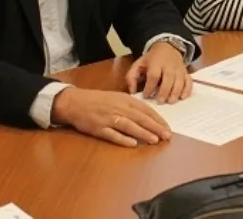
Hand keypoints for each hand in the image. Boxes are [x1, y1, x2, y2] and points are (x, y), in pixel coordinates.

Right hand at [51, 87, 172, 146]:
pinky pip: (112, 135)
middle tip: (167, 135)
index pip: (146, 109)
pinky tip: (133, 144)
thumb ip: (132, 106)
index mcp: (125, 100)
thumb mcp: (117, 97)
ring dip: (143, 133)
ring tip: (155, 140)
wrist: (75, 102)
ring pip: (129, 126)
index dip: (158, 119)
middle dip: (155, 127)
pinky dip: (123, 139)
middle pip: (140, 118)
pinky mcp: (99, 128)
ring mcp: (108, 118)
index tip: (167, 127)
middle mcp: (118, 108)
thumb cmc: (98, 100)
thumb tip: (149, 116)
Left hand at [125, 42, 191, 103]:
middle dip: (164, 91)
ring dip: (175, 92)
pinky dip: (187, 90)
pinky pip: (189, 81)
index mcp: (156, 62)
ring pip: (179, 81)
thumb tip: (132, 92)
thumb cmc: (151, 59)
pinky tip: (182, 97)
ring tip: (170, 101)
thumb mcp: (138, 64)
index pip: (154, 75)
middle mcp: (169, 65)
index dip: (150, 86)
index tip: (146, 96)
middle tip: (160, 101)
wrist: (167, 47)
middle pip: (168, 78)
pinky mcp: (186, 72)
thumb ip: (132, 77)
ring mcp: (179, 69)